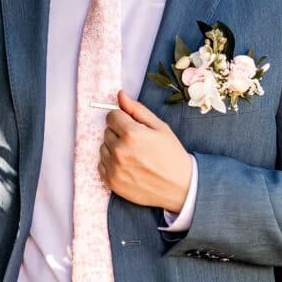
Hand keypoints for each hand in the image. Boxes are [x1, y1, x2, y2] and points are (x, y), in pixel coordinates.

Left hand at [100, 90, 191, 211]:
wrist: (179, 187)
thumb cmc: (171, 155)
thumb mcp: (159, 127)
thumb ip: (137, 109)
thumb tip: (120, 95)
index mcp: (131, 134)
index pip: (111, 115)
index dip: (122, 118)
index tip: (132, 125)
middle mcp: (119, 151)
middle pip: (107, 131)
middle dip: (119, 132)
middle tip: (137, 142)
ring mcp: (114, 168)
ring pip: (103, 147)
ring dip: (114, 147)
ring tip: (133, 154)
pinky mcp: (112, 182)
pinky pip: (101, 164)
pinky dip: (111, 163)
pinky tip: (127, 165)